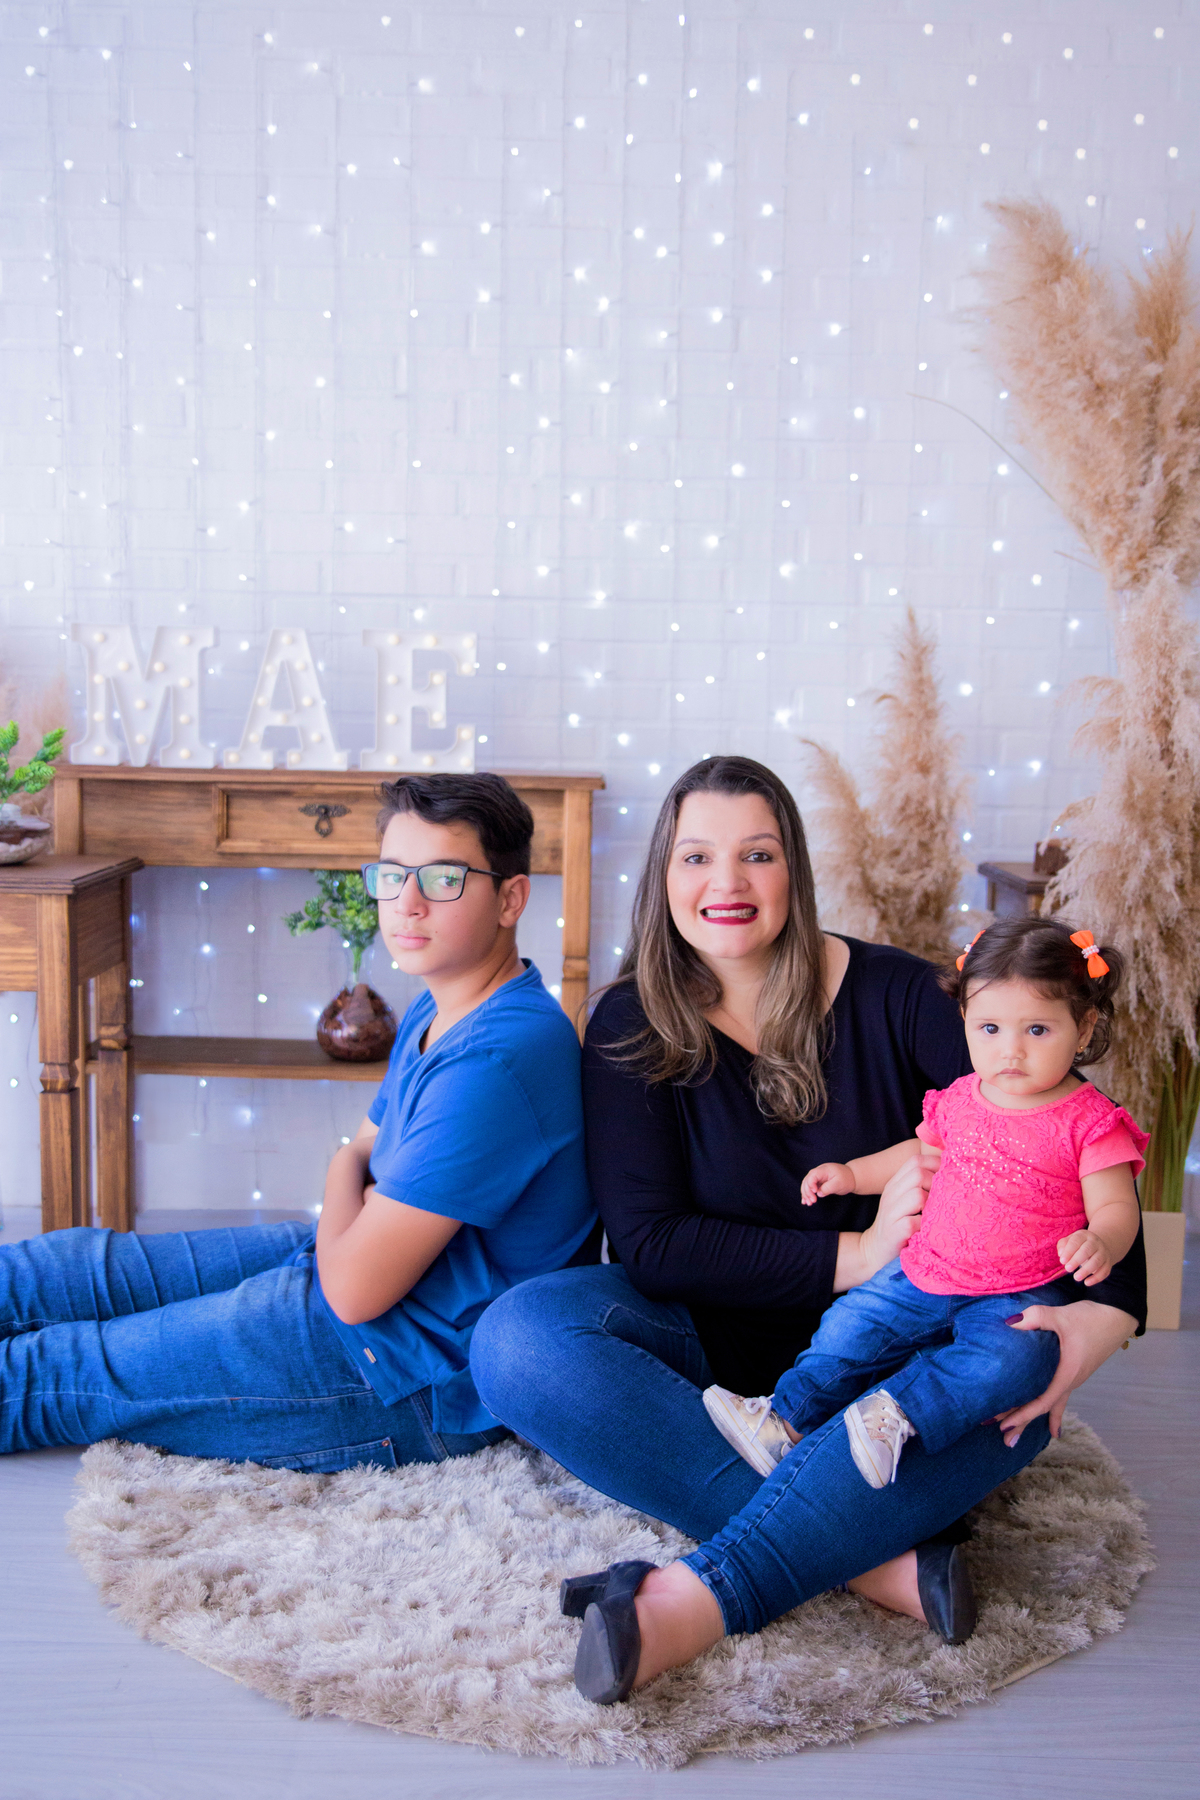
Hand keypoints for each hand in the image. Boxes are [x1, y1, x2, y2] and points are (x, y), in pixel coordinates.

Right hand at [801, 1161, 854, 1204]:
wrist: (852, 1177)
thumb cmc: (847, 1179)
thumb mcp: (839, 1184)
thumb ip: (828, 1188)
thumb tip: (818, 1193)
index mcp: (823, 1170)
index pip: (812, 1176)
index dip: (811, 1184)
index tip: (815, 1192)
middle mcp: (818, 1172)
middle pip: (807, 1180)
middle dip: (807, 1191)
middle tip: (812, 1202)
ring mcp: (818, 1177)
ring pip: (806, 1184)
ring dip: (806, 1194)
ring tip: (808, 1203)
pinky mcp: (819, 1182)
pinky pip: (810, 1187)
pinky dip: (807, 1194)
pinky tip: (805, 1201)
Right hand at [857, 1150, 938, 1277]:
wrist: (876, 1249)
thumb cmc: (899, 1223)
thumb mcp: (904, 1200)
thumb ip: (920, 1185)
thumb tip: (951, 1171)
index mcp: (895, 1183)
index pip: (915, 1160)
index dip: (936, 1164)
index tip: (949, 1176)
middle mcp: (891, 1194)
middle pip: (918, 1174)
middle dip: (937, 1183)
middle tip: (945, 1198)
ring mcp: (891, 1212)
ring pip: (917, 1195)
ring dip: (933, 1204)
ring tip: (937, 1214)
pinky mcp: (895, 1231)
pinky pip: (915, 1221)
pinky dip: (926, 1225)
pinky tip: (929, 1230)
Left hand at [994, 1300, 1137, 1445]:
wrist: (1118, 1315)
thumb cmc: (1092, 1318)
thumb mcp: (1062, 1316)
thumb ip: (1036, 1318)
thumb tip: (1009, 1323)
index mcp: (1067, 1374)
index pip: (1042, 1401)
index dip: (1023, 1414)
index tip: (1004, 1425)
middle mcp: (1070, 1381)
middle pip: (1044, 1408)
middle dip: (1024, 1424)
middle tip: (1006, 1441)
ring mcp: (1073, 1378)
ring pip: (1050, 1403)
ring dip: (1033, 1417)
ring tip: (1017, 1435)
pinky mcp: (1074, 1370)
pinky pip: (1060, 1395)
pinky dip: (1053, 1410)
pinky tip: (1054, 1429)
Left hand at [1058, 1228, 1112, 1284]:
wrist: (1099, 1246)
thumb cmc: (1079, 1245)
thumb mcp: (1070, 1241)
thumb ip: (1063, 1245)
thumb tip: (1061, 1254)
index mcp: (1084, 1235)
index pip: (1076, 1241)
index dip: (1069, 1251)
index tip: (1062, 1261)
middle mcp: (1095, 1243)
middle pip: (1087, 1250)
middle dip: (1076, 1260)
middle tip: (1068, 1269)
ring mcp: (1103, 1253)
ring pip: (1097, 1261)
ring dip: (1086, 1270)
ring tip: (1076, 1278)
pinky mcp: (1108, 1263)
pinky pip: (1104, 1271)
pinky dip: (1096, 1278)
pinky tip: (1087, 1283)